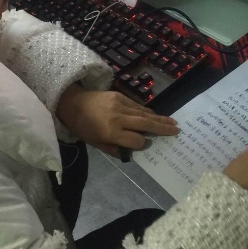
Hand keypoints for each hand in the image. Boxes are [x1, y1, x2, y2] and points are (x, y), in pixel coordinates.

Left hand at [56, 84, 178, 155]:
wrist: (72, 103)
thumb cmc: (82, 127)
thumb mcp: (95, 143)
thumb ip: (114, 149)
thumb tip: (132, 152)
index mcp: (110, 132)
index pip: (135, 140)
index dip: (143, 144)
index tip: (146, 145)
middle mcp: (118, 118)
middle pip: (145, 123)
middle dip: (161, 128)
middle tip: (176, 131)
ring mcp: (120, 104)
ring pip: (144, 112)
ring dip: (159, 118)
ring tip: (173, 123)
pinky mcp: (119, 96)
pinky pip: (137, 105)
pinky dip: (148, 111)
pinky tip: (156, 115)